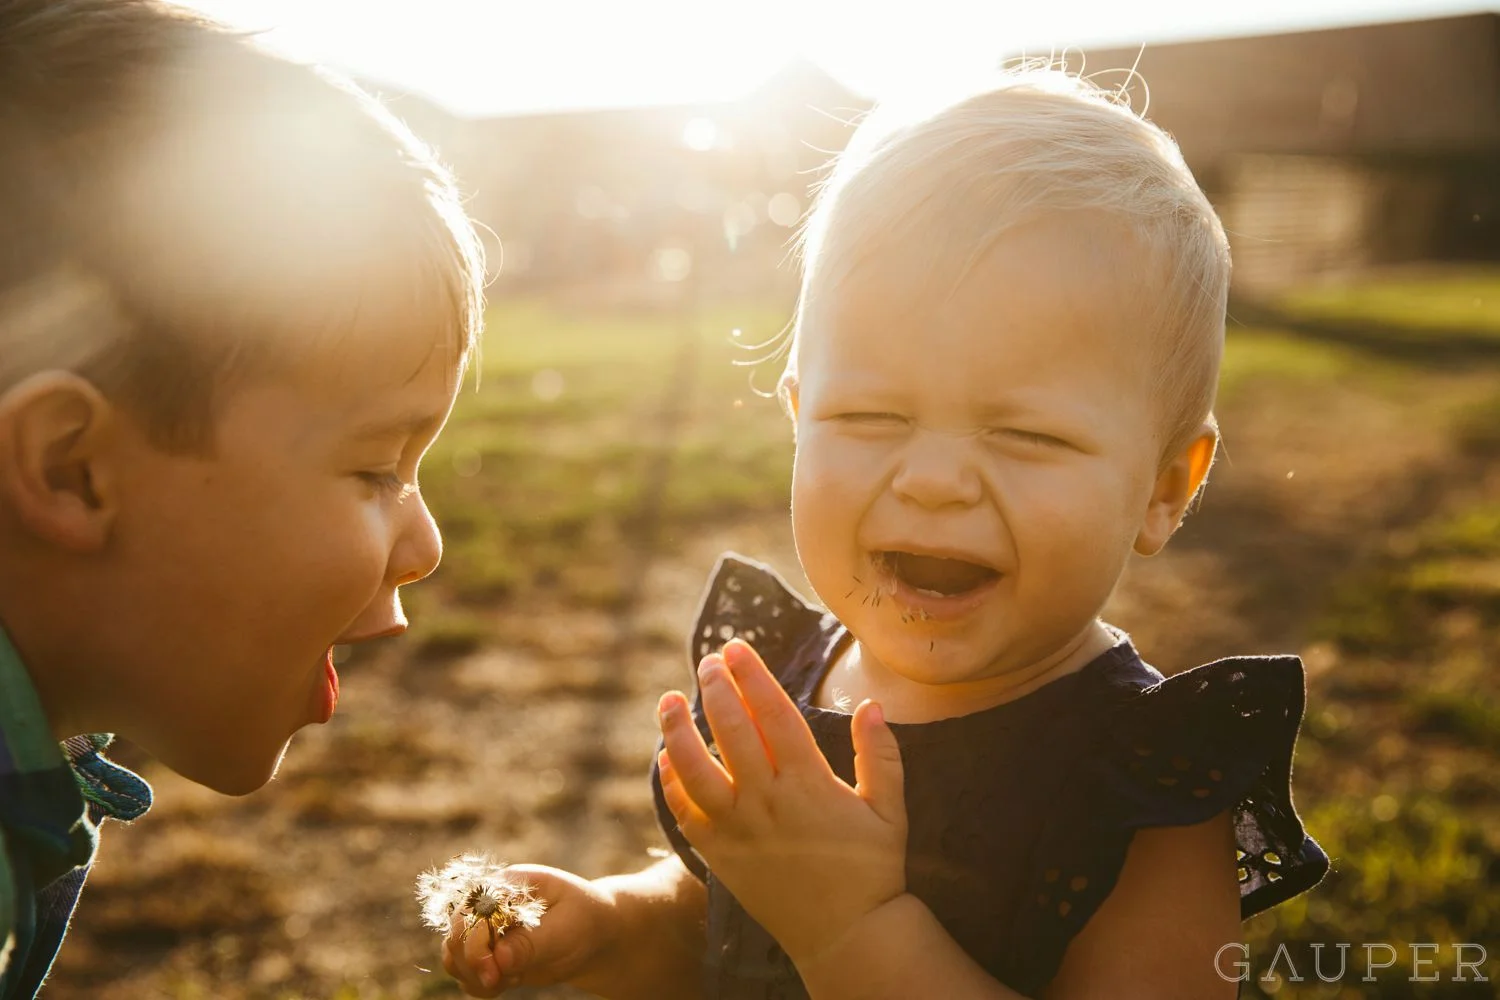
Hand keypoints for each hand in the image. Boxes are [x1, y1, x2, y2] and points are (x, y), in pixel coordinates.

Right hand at [440, 865, 613, 996]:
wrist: (596, 936)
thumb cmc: (586, 921)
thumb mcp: (566, 929)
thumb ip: (532, 943)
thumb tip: (499, 958)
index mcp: (509, 884)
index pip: (473, 908)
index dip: (474, 941)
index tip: (492, 971)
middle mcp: (491, 903)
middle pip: (456, 932)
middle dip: (471, 962)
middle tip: (498, 981)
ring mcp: (488, 928)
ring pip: (455, 955)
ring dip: (474, 974)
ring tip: (509, 979)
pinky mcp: (490, 952)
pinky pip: (467, 972)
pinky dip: (479, 984)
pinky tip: (508, 981)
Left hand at [657, 638, 907, 968]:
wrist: (845, 934)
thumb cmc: (872, 868)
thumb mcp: (890, 810)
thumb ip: (882, 755)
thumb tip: (872, 704)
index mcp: (810, 784)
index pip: (775, 715)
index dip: (754, 677)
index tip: (737, 648)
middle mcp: (768, 802)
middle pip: (732, 731)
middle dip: (716, 689)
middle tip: (708, 662)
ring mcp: (739, 830)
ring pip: (695, 770)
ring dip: (678, 730)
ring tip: (668, 700)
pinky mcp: (720, 856)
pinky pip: (686, 813)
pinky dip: (672, 782)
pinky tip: (667, 756)